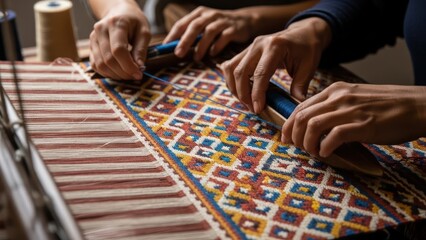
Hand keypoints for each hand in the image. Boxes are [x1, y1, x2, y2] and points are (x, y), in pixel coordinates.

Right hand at [89, 2, 149, 79]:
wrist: (119, 12)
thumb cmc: (134, 22)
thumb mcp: (144, 32)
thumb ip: (141, 49)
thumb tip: (139, 67)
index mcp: (116, 23)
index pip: (118, 50)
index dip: (128, 66)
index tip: (139, 74)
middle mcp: (101, 30)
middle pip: (108, 59)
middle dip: (123, 72)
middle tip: (135, 76)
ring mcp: (93, 38)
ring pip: (100, 64)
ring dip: (115, 75)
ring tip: (127, 75)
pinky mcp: (91, 46)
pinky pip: (95, 64)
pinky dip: (107, 73)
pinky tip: (118, 73)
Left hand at [163, 6, 254, 60]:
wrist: (244, 21)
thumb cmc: (219, 26)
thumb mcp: (204, 26)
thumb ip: (191, 35)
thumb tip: (174, 49)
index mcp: (199, 13)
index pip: (182, 23)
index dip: (173, 35)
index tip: (165, 47)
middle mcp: (210, 15)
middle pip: (195, 26)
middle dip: (185, 40)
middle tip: (178, 53)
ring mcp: (222, 21)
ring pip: (209, 31)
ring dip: (201, 46)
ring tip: (196, 58)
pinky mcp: (233, 29)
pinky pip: (224, 37)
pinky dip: (217, 46)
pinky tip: (212, 54)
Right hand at [221, 17, 331, 112]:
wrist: (303, 31)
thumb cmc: (308, 48)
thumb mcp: (309, 66)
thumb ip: (300, 86)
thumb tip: (295, 106)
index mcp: (275, 46)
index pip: (260, 73)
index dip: (257, 94)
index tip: (258, 109)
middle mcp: (258, 44)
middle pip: (241, 72)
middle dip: (243, 94)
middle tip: (253, 109)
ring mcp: (250, 46)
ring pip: (231, 69)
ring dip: (235, 88)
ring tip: (247, 102)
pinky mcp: (246, 51)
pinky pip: (230, 66)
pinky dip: (232, 80)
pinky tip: (242, 90)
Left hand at [282, 82, 425, 157]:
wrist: (418, 105)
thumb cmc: (387, 105)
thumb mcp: (355, 98)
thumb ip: (335, 107)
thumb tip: (315, 126)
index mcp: (335, 90)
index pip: (301, 106)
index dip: (289, 124)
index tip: (286, 137)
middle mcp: (339, 97)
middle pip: (302, 116)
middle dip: (292, 134)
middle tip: (295, 147)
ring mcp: (351, 110)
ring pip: (313, 125)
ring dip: (307, 143)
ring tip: (313, 152)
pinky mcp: (363, 125)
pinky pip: (334, 136)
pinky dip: (325, 147)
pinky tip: (327, 153)